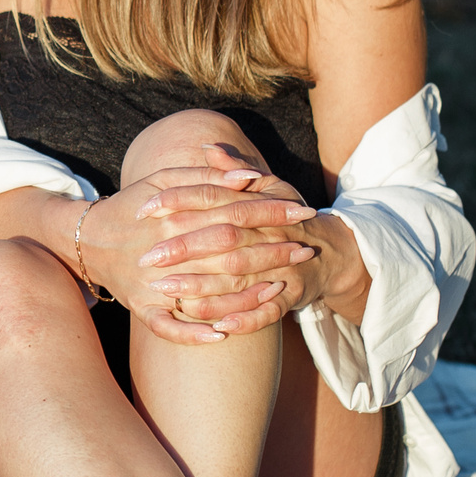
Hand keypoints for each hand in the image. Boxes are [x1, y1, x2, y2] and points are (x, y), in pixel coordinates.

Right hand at [75, 166, 312, 345]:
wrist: (85, 240)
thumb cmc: (131, 207)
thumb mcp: (162, 180)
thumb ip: (206, 175)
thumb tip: (251, 176)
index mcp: (173, 214)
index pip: (233, 210)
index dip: (271, 210)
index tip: (304, 211)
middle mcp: (165, 249)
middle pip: (229, 251)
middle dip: (272, 250)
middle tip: (306, 250)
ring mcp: (152, 284)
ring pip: (207, 293)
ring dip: (248, 293)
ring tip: (283, 288)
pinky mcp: (141, 308)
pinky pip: (170, 328)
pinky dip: (196, 333)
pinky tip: (225, 336)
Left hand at [131, 146, 363, 330]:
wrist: (332, 253)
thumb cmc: (288, 218)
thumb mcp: (271, 188)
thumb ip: (237, 171)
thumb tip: (209, 148)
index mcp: (258, 205)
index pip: (213, 197)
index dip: (178, 200)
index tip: (143, 207)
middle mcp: (270, 234)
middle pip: (223, 239)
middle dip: (184, 249)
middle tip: (147, 257)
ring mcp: (282, 267)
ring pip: (240, 278)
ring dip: (203, 287)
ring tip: (166, 291)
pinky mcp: (291, 297)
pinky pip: (268, 312)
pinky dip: (245, 320)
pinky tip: (217, 328)